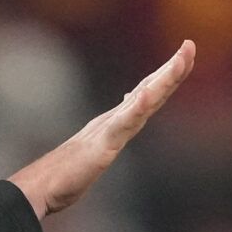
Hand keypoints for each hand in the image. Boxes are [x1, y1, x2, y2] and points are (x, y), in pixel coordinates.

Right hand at [10, 40, 195, 218]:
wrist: (41, 185)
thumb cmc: (66, 170)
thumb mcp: (99, 145)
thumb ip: (115, 124)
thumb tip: (130, 101)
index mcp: (117, 121)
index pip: (148, 93)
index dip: (168, 74)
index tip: (185, 55)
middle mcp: (115, 119)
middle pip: (150, 90)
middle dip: (172, 68)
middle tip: (190, 45)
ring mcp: (109, 130)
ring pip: (143, 101)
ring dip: (162, 81)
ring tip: (179, 62)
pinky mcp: (102, 145)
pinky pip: (122, 124)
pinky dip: (136, 108)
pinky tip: (148, 96)